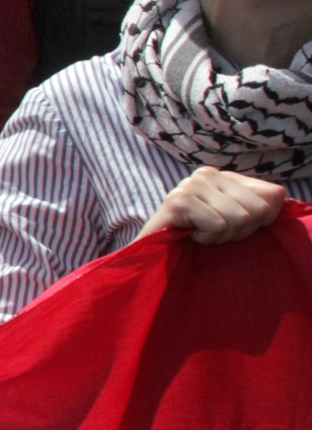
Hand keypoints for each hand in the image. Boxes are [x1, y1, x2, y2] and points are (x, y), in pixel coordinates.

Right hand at [140, 166, 287, 246]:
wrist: (153, 256)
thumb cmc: (196, 240)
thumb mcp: (234, 221)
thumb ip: (257, 207)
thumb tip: (276, 199)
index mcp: (224, 175)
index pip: (273, 194)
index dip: (261, 221)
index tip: (231, 227)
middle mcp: (207, 173)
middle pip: (258, 208)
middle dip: (240, 231)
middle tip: (213, 233)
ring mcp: (190, 185)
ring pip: (240, 218)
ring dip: (221, 236)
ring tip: (199, 234)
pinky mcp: (178, 201)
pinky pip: (218, 225)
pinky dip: (206, 238)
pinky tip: (189, 235)